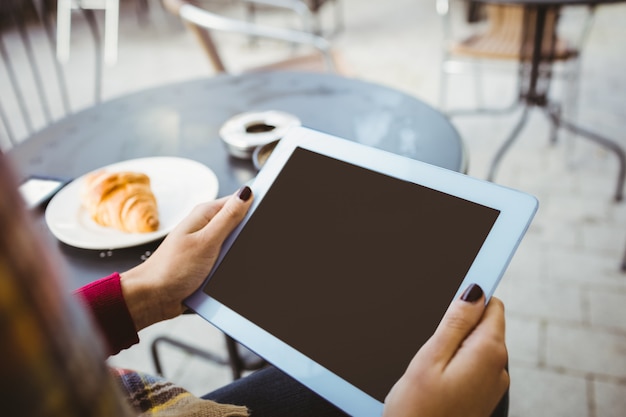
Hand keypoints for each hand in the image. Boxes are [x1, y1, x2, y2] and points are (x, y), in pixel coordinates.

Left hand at [120, 186, 252, 330]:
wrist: (152, 298)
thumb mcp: (205, 241)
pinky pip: (229, 262)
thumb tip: (246, 193)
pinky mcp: (209, 263)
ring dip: (240, 255)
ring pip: (237, 246)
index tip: (269, 213)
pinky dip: (232, 268)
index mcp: (205, 215)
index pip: (239, 202)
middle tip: (244, 248)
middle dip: (248, 236)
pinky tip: (232, 275)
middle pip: (240, 225)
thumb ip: (228, 218)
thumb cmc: (171, 269)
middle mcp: (206, 228)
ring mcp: (208, 246)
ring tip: (233, 265)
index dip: (255, 206)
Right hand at [383, 284, 508, 416]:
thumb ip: (455, 322)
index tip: (454, 293)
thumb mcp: (429, 359)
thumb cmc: (417, 413)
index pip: (493, 304)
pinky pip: (475, 363)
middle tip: (429, 337)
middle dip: (459, 320)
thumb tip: (473, 291)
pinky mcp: (482, 395)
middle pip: (486, 323)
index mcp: (487, 352)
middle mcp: (498, 367)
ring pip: (478, 343)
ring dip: (456, 342)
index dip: (472, 294)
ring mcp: (492, 384)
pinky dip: (458, 360)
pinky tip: (435, 374)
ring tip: (428, 360)